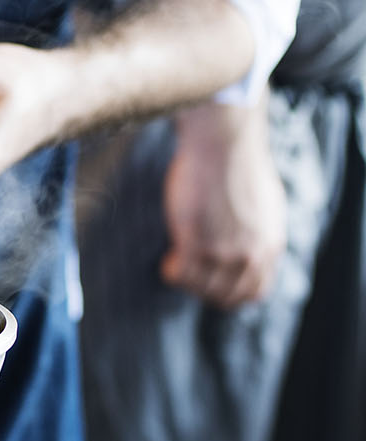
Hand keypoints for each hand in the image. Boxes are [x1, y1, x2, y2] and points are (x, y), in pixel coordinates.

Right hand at [160, 97, 286, 307]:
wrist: (223, 144)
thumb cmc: (239, 164)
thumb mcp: (266, 205)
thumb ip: (260, 232)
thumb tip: (251, 244)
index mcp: (269, 246)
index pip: (254, 293)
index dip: (231, 292)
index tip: (215, 280)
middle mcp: (250, 255)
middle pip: (225, 296)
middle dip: (205, 289)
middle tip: (191, 272)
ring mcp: (223, 252)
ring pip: (201, 288)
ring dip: (187, 280)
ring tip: (178, 261)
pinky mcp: (196, 243)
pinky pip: (182, 275)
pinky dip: (173, 272)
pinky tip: (170, 258)